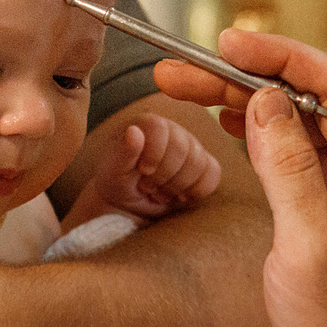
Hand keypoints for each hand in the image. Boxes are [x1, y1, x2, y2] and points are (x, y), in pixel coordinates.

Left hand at [81, 112, 223, 221]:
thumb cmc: (118, 183)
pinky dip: (196, 191)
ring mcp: (191, 146)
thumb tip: (134, 131)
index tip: (144, 172)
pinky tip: (179, 197)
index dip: (154, 154)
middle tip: (148, 188)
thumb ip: (123, 152)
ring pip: (199, 163)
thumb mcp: (113, 172)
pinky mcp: (204, 165)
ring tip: (159, 194)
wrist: (129, 202)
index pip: (160, 128)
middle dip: (165, 176)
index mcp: (147, 124)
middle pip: (182, 148)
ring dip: (177, 187)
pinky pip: (213, 173)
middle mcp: (173, 130)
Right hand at [151, 32, 326, 326]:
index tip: (229, 44)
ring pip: (297, 121)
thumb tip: (265, 103)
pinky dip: (258, 130)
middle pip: (308, 98)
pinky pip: (296, 151)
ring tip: (185, 85)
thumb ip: (290, 173)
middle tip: (181, 69)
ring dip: (244, 100)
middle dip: (245, 77)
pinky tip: (227, 119)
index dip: (281, 57)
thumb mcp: (310, 253)